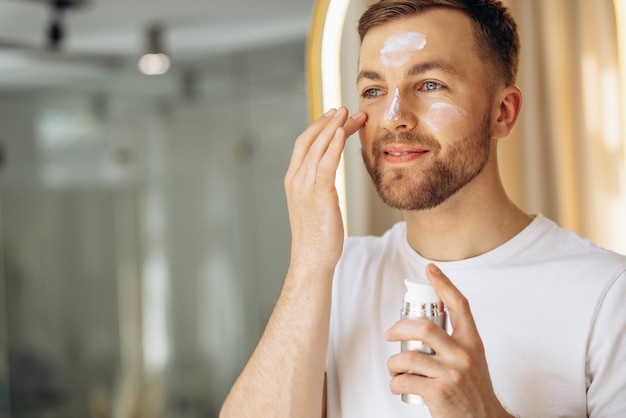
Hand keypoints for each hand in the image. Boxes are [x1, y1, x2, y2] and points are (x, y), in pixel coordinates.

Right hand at [284, 107, 366, 271]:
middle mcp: (296, 179)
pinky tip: (343, 131)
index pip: (304, 144)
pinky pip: (326, 163)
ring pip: (319, 147)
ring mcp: (305, 186)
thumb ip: (318, 187)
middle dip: (328, 121)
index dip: (318, 126)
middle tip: (345, 108)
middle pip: (311, 140)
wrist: (312, 258)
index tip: (334, 116)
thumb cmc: (317, 236)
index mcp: (293, 180)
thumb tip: (328, 177)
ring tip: (350, 114)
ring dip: (335, 127)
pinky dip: (334, 144)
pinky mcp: (319, 194)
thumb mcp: (314, 206)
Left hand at [386, 264, 513, 417]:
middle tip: (390, 334)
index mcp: (472, 343)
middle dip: (400, 328)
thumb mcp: (472, 359)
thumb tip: (423, 326)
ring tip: (394, 370)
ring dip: (394, 363)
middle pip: (425, 328)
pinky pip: (406, 381)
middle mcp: (463, 355)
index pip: (460, 306)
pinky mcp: (438, 393)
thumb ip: (453, 342)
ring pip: (410, 357)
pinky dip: (395, 383)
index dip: (444, 284)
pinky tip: (398, 385)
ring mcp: (452, 374)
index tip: (430, 269)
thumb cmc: (473, 389)